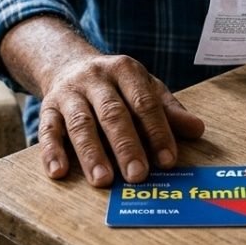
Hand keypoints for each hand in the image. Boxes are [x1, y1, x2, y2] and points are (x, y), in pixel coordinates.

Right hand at [37, 54, 205, 187]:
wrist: (68, 63)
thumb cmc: (116, 86)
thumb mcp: (144, 88)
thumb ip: (168, 111)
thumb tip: (198, 129)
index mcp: (125, 71)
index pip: (144, 102)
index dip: (157, 132)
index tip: (168, 161)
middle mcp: (95, 78)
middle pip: (112, 113)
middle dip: (126, 146)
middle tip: (138, 175)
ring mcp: (69, 93)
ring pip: (80, 123)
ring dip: (91, 154)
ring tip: (103, 181)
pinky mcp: (47, 108)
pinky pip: (47, 130)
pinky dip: (52, 151)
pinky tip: (59, 172)